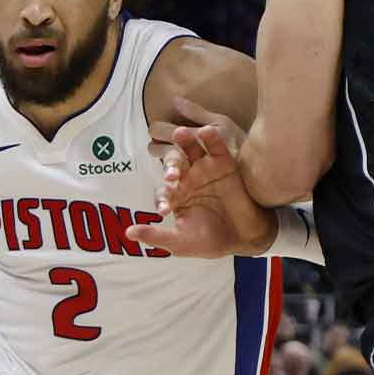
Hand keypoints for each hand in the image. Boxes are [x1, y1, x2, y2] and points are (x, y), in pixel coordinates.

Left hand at [125, 100, 274, 257]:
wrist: (245, 238)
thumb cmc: (211, 241)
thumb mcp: (182, 243)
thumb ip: (157, 236)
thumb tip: (128, 233)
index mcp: (175, 196)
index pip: (163, 192)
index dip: (163, 199)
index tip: (165, 210)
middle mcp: (188, 178)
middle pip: (174, 164)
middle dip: (171, 166)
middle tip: (172, 175)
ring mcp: (205, 169)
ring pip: (191, 150)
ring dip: (185, 141)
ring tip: (180, 134)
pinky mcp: (224, 163)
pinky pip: (216, 147)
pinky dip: (211, 137)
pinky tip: (205, 131)